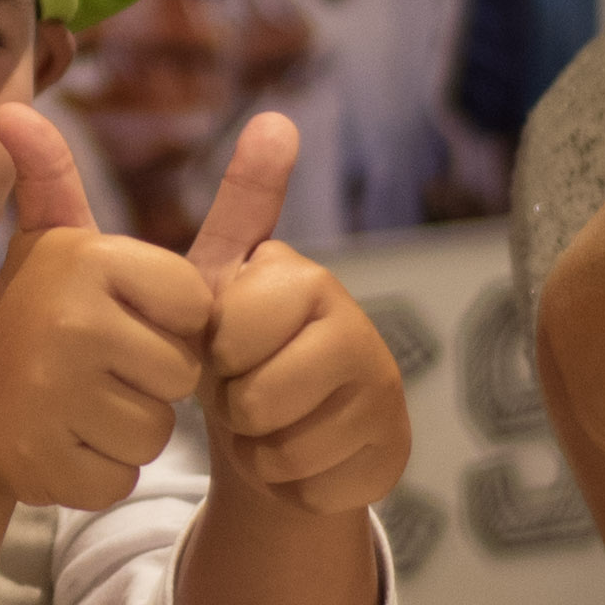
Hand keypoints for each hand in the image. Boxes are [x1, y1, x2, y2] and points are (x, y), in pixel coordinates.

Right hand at [0, 108, 208, 517]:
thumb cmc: (29, 323)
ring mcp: (53, 394)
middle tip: (92, 367)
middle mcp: (71, 319)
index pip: (196, 305)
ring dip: (126, 428)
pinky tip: (60, 444)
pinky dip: (98, 471)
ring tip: (75, 405)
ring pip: (158, 430)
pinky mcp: (44, 461)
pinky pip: (122, 476)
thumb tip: (13, 112)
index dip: (167, 322)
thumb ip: (54, 178)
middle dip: (150, 379)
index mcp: (87, 258)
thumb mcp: (48, 245)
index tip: (119, 317)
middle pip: (182, 372)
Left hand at [182, 118, 409, 517]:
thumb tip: (277, 118)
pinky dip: (292, 485)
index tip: (225, 344)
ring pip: (286, 447)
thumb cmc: (234, 349)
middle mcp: (355, 325)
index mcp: (304, 278)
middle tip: (247, 388)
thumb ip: (237, 204)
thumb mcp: (212, 279)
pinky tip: (301, 458)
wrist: (271, 433)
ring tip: (271, 421)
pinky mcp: (391, 450)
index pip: (231, 331)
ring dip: (259, 448)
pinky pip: (313, 486)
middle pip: (258, 396)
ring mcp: (382, 391)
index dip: (214, 353)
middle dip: (235, 406)